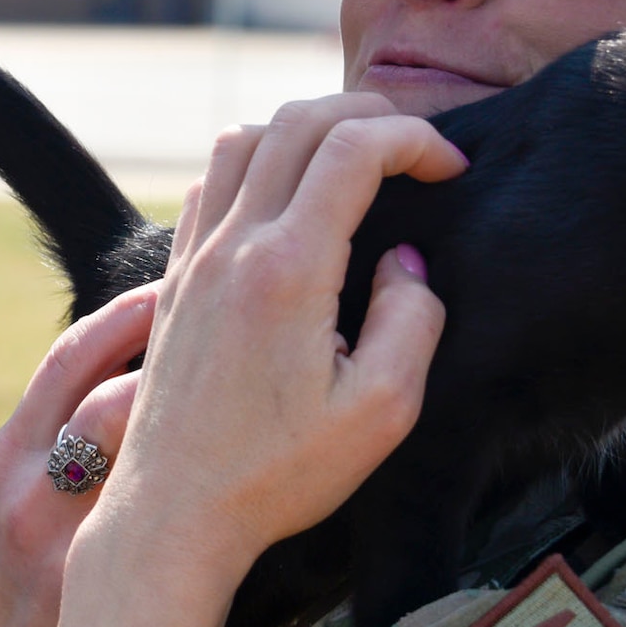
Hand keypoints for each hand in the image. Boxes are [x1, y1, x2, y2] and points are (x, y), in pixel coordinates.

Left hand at [54, 93, 466, 626]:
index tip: (451, 170)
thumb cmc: (279, 474)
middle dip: (369, 113)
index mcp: (289, 269)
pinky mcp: (175, 278)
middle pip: (299, 121)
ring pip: (246, 136)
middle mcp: (235, 246)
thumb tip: (404, 262)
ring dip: (307, 126)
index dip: (415, 138)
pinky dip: (259, 156)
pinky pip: (212, 179)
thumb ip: (413, 320)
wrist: (174, 512)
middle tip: (416, 146)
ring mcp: (196, 257)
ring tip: (356, 157)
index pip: (354, 147)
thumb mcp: (383, 411)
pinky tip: (289, 193)